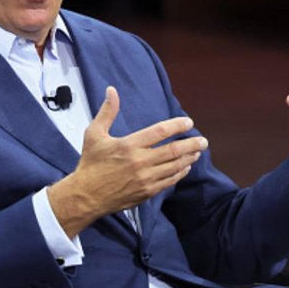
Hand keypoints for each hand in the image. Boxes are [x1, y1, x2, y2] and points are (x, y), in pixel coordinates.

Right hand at [48, 86, 207, 237]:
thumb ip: (107, 112)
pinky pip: (169, 181)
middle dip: (192, 144)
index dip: (177, 125)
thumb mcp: (94, 134)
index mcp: (128, 145)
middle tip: (202, 140)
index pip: (160, 132)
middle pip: (173, 150)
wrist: (86, 195)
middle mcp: (140, 162)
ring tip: (197, 151)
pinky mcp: (147, 192)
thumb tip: (111, 91)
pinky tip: (185, 167)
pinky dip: (180, 173)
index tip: (188, 122)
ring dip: (189, 158)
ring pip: (175, 166)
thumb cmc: (90, 164)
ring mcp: (145, 178)